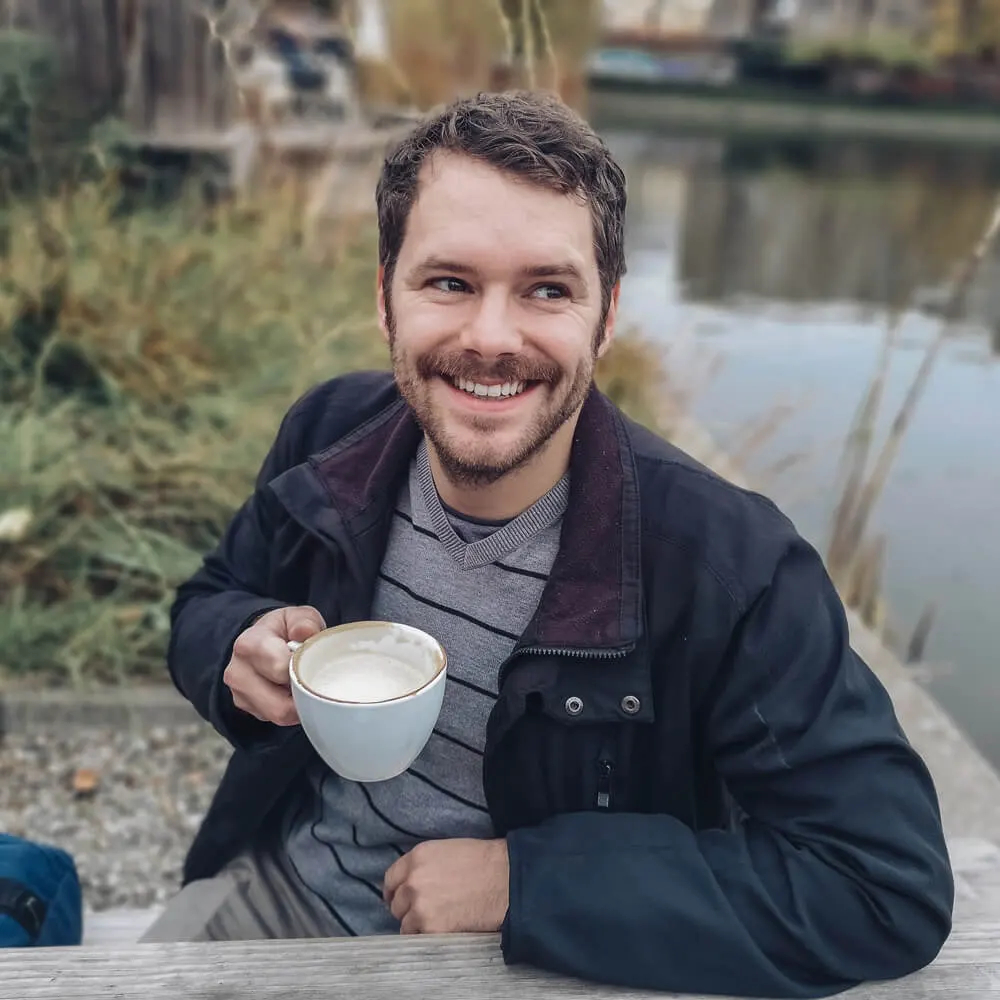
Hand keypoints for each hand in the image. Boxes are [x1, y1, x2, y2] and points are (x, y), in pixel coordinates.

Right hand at [224, 605, 324, 725]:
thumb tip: (306, 633)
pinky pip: (274, 719)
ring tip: (302, 684)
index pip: (280, 669)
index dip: (303, 669)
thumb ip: (304, 622)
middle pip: (279, 703)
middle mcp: (237, 671)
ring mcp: (238, 693)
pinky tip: (290, 691)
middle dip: (302, 693)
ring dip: (296, 704)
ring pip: (278, 715)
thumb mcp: (297, 617)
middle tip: (312, 678)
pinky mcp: (244, 707)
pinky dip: (288, 709)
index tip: (313, 663)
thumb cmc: (284, 629)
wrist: (261, 638)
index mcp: (250, 644)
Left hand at [383, 838, 508, 934]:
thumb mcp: (446, 851)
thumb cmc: (483, 862)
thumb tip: (412, 881)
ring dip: (417, 925)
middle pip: (397, 904)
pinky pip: (419, 938)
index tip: (398, 899)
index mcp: (417, 857)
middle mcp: (413, 881)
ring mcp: (420, 906)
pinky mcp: (432, 928)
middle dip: (407, 909)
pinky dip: (427, 937)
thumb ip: (424, 865)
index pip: (391, 879)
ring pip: (405, 924)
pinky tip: (442, 930)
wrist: (505, 880)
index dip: (394, 891)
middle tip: (423, 912)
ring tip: (436, 923)